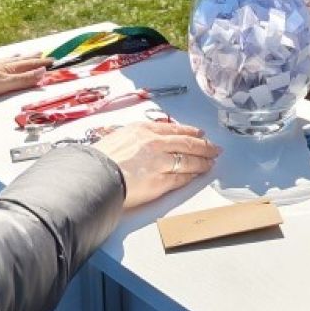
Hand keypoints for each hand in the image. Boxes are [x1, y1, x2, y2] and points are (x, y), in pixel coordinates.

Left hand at [0, 54, 52, 99]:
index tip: (52, 61)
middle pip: (24, 61)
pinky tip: (8, 58)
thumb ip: (25, 79)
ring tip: (30, 54)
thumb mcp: (7, 84)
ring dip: (24, 57)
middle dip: (35, 59)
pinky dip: (10, 58)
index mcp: (12, 69)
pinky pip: (5, 60)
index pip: (31, 65)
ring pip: (14, 59)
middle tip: (44, 55)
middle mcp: (6, 64)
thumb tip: (43, 72)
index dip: (42, 64)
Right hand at [93, 119, 220, 207]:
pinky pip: (181, 177)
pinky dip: (192, 175)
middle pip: (188, 143)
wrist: (93, 176)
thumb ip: (137, 137)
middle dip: (204, 146)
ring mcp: (160, 162)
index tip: (200, 134)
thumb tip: (147, 140)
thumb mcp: (119, 137)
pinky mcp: (161, 181)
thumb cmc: (100, 160)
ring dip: (203, 161)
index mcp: (144, 129)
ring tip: (211, 162)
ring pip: (189, 160)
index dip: (191, 132)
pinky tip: (197, 175)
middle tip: (215, 148)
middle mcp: (155, 143)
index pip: (174, 129)